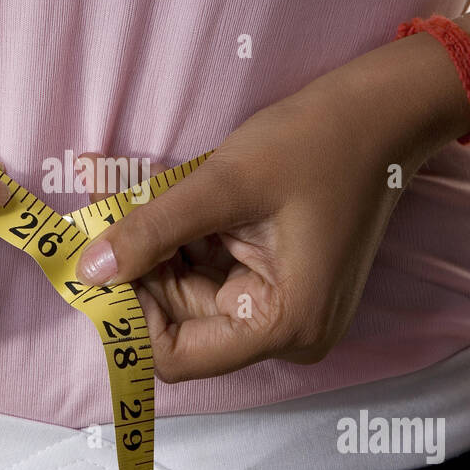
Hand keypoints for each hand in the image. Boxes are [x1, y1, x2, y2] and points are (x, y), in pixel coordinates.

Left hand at [73, 37, 468, 382]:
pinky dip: (181, 241)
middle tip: (102, 216)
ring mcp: (284, 309)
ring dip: (155, 251)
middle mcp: (287, 333)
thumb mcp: (224, 184)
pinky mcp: (277, 283)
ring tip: (129, 196)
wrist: (381, 112)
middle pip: (180, 325)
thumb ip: (152, 231)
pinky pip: (210, 275)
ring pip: (188, 297)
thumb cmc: (316, 142)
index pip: (177, 357)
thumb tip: (88, 272)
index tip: (99, 262)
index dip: (131, 316)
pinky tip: (161, 201)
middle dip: (139, 272)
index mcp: (285, 325)